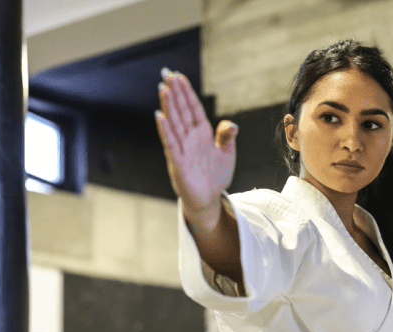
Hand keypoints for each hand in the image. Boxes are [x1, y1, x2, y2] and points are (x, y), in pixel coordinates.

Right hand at [155, 68, 237, 228]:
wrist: (209, 198)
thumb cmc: (215, 175)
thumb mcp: (226, 153)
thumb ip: (227, 137)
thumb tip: (233, 125)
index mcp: (201, 133)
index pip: (192, 108)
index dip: (186, 92)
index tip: (178, 76)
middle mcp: (189, 138)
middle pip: (180, 110)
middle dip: (174, 92)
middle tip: (165, 73)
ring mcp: (182, 148)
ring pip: (174, 122)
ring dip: (168, 106)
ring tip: (163, 88)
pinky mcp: (178, 162)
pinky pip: (171, 143)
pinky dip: (165, 129)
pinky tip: (160, 115)